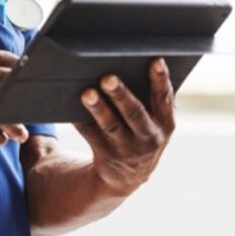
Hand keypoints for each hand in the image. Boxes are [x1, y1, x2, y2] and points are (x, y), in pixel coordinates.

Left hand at [74, 58, 175, 196]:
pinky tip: (70, 106)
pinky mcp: (105, 154)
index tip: (155, 60)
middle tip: (108, 78)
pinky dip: (80, 120)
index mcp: (165, 123)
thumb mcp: (156, 120)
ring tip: (87, 92)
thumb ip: (152, 98)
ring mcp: (126, 148)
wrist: (129, 175)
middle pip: (134, 113)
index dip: (161, 80)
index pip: (164, 98)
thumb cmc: (141, 130)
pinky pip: (90, 134)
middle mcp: (149, 137)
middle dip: (121, 95)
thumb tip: (131, 64)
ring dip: (98, 108)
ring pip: (110, 126)